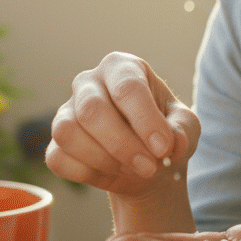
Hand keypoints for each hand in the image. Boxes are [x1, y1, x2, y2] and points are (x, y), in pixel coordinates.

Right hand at [46, 52, 199, 197]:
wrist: (147, 165)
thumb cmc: (166, 136)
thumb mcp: (185, 129)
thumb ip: (182, 130)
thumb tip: (172, 141)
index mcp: (122, 68)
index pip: (127, 87)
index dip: (145, 120)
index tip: (164, 149)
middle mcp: (88, 83)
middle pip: (92, 110)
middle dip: (123, 145)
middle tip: (150, 167)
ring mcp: (67, 111)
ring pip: (67, 133)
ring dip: (103, 159)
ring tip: (131, 169)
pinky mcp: (55, 142)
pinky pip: (58, 158)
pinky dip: (86, 173)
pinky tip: (110, 173)